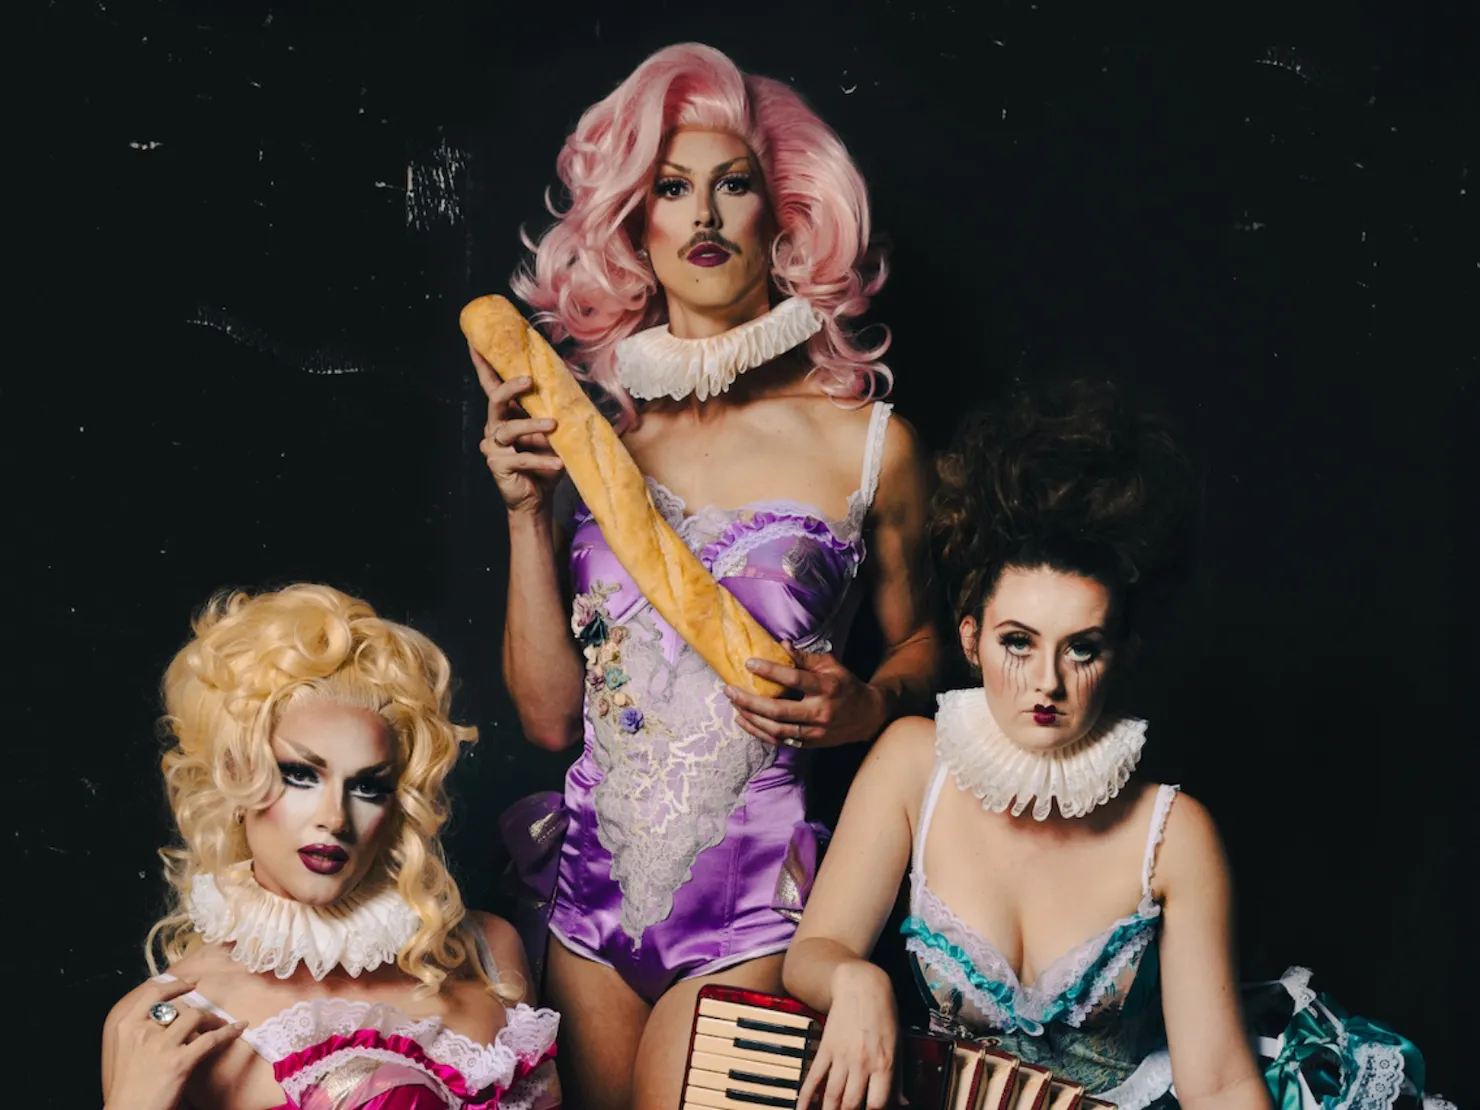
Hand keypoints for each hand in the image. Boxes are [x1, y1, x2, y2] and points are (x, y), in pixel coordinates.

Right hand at [103, 978, 244, 1109]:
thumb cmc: (127, 1088)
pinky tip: (239, 1028)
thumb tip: (168, 1017)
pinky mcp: (179, 1062)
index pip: (153, 993)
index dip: (175, 985)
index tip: (190, 983)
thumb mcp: (124, 1051)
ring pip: (196, 1017)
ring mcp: (161, 1046)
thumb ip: (142, 1031)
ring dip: (213, 1020)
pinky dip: (229, 1032)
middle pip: (179, 1008)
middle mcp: (142, 1032)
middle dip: (198, 1012)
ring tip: (221, 1026)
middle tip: (211, 1016)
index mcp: (125, 1027)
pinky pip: (211, 1039)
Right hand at [471, 343, 564, 515]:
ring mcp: (494, 446)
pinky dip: (542, 461)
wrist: (538, 497)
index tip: (476, 342)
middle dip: (510, 387)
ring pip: (509, 429)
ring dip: (532, 426)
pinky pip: (522, 459)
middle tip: (529, 380)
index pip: (492, 385)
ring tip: (553, 425)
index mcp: (505, 414)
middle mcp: (495, 427)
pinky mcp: (499, 466)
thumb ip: (553, 410)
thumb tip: (571, 386)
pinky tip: (558, 463)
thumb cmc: (546, 459)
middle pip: (495, 400)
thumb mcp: (553, 431)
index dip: (483, 364)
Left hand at [724, 645, 887, 748]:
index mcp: (827, 688)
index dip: (770, 671)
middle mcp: (820, 712)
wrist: (867, 716)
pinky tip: (743, 720)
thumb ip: (805, 657)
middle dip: (750, 701)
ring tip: (734, 704)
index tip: (749, 663)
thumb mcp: (831, 665)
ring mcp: (815, 732)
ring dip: (751, 718)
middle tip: (730, 690)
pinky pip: (779, 740)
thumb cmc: (845, 685)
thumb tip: (781, 645)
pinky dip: (758, 732)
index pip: (795, 679)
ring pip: (776, 729)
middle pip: (779, 710)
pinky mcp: (810, 744)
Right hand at [798, 963, 899, 1109]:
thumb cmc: (884, 1014)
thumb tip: (904, 1102)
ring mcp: (842, 1055)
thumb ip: (899, 1077)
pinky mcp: (826, 1047)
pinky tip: (802, 1108)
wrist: (861, 985)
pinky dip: (806, 1095)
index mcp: (884, 1063)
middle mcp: (862, 1062)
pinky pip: (814, 1076)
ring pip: (831, 1094)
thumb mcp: (898, 1045)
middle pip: (851, 1103)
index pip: (876, 1104)